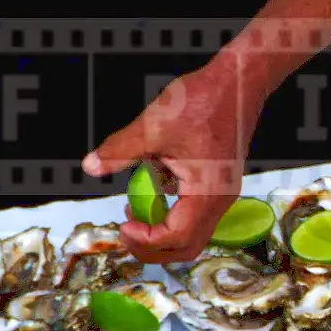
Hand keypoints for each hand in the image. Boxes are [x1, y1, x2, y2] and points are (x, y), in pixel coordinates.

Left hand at [83, 62, 258, 263]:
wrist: (238, 83)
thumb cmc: (206, 101)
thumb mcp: (154, 125)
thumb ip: (121, 150)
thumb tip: (93, 166)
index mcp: (207, 192)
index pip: (176, 237)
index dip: (145, 240)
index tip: (122, 225)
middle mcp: (220, 200)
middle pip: (187, 247)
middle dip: (152, 247)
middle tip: (125, 232)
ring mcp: (222, 194)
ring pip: (192, 234)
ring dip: (161, 232)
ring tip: (134, 212)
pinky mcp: (219, 185)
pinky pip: (195, 215)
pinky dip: (171, 214)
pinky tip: (152, 189)